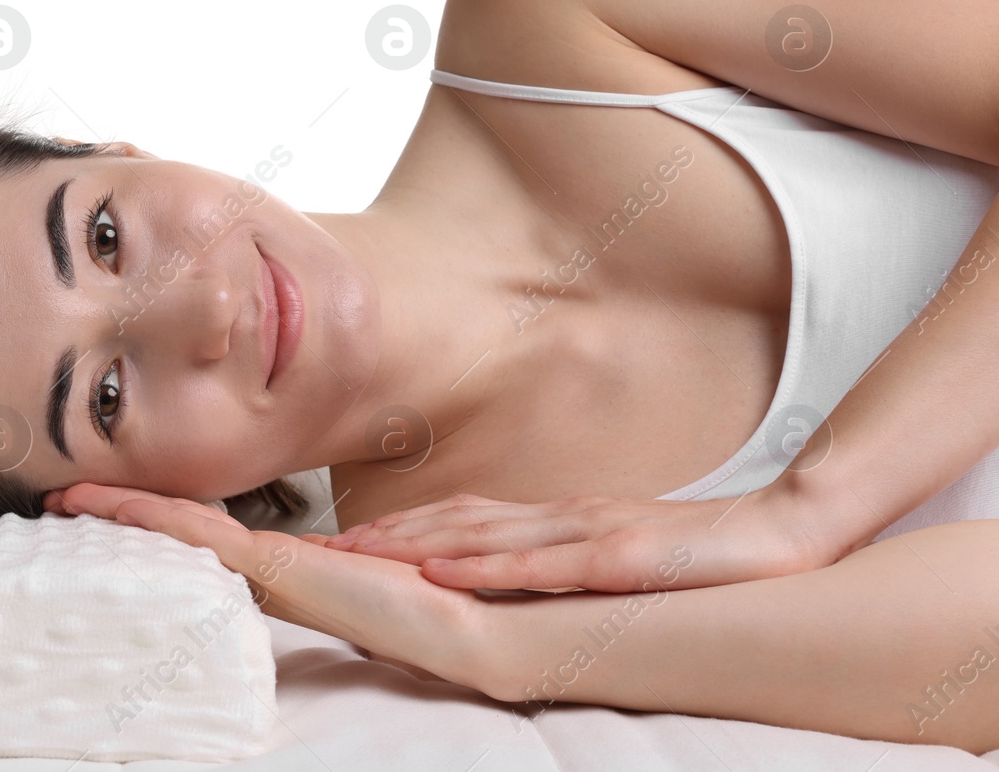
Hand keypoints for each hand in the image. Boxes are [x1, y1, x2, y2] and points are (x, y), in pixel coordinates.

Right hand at [45, 483, 492, 688]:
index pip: (217, 535)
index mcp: (297, 567)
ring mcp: (269, 573)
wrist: (473, 623)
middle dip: (127, 514)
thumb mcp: (396, 548)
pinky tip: (110, 503)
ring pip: (182, 534)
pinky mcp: (273, 571)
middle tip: (68, 498)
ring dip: (125, 512)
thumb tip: (361, 545)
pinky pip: (200, 536)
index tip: (126, 497)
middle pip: (185, 536)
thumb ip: (369, 544)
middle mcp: (273, 573)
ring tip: (72, 498)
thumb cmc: (443, 584)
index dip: (170, 512)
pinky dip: (151, 515)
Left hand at [323, 484, 840, 592]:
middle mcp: (555, 516)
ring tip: (342, 553)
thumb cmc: (695, 544)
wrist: (785, 526)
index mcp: (550, 518)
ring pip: (479, 534)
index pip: (451, 521)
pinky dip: (487, 564)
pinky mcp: (622, 549)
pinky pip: (544, 560)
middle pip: (446, 522)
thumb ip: (551, 553)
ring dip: (405, 544)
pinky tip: (443, 568)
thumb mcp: (608, 545)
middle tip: (299, 549)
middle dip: (370, 538)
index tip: (324, 544)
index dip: (385, 532)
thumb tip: (490, 568)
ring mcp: (586, 529)